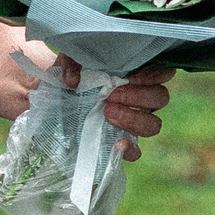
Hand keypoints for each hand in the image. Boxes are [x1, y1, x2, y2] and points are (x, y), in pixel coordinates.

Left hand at [44, 54, 171, 160]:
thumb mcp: (69, 62)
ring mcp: (133, 122)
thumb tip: (73, 79)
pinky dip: (129, 149)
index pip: (162, 73)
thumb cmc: (70, 75)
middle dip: (139, 97)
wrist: (52, 99)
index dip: (154, 75)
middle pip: (160, 98)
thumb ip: (72, 62)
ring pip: (153, 125)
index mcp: (136, 75)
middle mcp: (140, 98)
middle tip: (112, 96)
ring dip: (134, 119)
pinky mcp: (119, 141)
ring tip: (107, 113)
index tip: (130, 77)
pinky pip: (135, 152)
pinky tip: (116, 143)